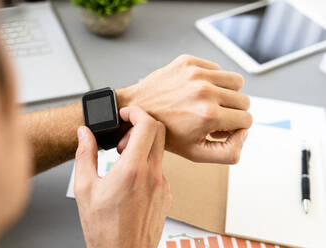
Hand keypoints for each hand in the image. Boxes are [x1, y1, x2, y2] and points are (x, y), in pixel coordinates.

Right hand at [74, 107, 171, 247]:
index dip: (137, 112)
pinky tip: (131, 180)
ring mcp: (163, 185)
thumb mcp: (85, 188)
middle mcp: (153, 175)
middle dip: (141, 125)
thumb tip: (84, 134)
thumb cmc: (104, 229)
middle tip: (122, 138)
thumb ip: (85, 155)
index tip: (126, 113)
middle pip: (159, 132)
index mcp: (132, 170)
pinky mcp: (166, 195)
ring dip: (142, 147)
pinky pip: (160, 169)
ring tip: (122, 162)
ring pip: (159, 151)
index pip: (147, 125)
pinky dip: (147, 165)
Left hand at [118, 55, 251, 163]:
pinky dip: (213, 80)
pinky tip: (196, 90)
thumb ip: (228, 152)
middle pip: (244, 100)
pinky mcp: (189, 62)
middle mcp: (205, 91)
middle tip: (214, 117)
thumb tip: (244, 133)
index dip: (235, 128)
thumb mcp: (196, 153)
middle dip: (233, 111)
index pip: (247, 120)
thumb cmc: (165, 132)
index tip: (220, 128)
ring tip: (210, 102)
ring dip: (227, 93)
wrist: (137, 109)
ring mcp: (196, 73)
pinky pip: (217, 69)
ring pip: (236, 81)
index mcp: (208, 115)